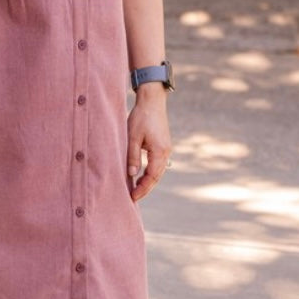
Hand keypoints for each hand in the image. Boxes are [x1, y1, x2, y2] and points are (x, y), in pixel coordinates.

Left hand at [127, 85, 171, 202]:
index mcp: (159, 151)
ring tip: (136, 189)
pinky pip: (158, 164)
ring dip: (148, 181)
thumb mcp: (132, 137)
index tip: (133, 196)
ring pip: (158, 171)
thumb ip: (132, 156)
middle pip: (157, 176)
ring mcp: (166, 149)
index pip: (152, 176)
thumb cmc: (141, 117)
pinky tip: (142, 176)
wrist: (152, 101)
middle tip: (133, 197)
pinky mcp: (163, 145)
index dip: (143, 188)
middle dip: (146, 188)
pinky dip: (150, 172)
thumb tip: (132, 175)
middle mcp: (166, 152)